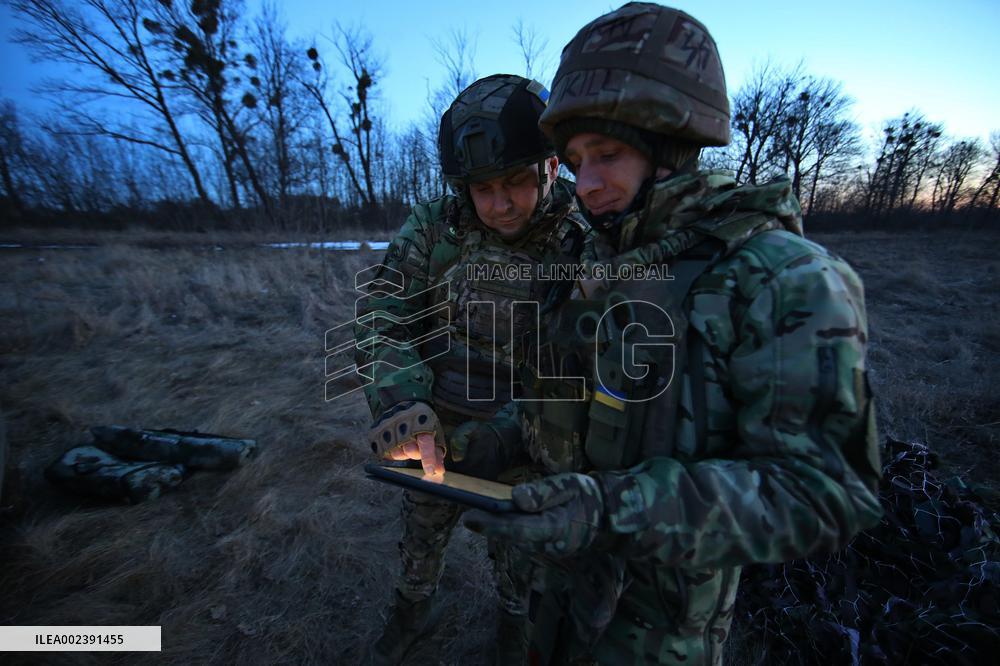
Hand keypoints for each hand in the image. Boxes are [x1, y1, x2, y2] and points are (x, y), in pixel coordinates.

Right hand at [368, 401, 444, 477]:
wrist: (402, 402)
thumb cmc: (421, 421)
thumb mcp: (432, 432)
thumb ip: (436, 453)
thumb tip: (439, 471)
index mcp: (422, 421)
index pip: (425, 443)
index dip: (428, 458)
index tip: (431, 471)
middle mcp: (404, 422)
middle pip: (410, 451)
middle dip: (414, 453)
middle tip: (414, 446)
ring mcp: (388, 426)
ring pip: (396, 453)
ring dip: (401, 452)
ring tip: (403, 441)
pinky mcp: (376, 432)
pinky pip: (384, 452)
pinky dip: (390, 451)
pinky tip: (393, 442)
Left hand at [463, 472, 604, 556]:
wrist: (606, 515)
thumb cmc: (586, 495)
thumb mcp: (569, 486)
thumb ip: (543, 492)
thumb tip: (516, 498)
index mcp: (555, 527)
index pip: (518, 528)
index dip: (492, 525)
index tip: (469, 518)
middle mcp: (548, 544)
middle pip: (512, 536)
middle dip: (489, 527)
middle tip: (467, 516)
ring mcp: (547, 549)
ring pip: (516, 539)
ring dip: (497, 529)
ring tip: (476, 517)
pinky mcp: (545, 547)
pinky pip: (523, 538)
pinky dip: (508, 530)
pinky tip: (495, 520)